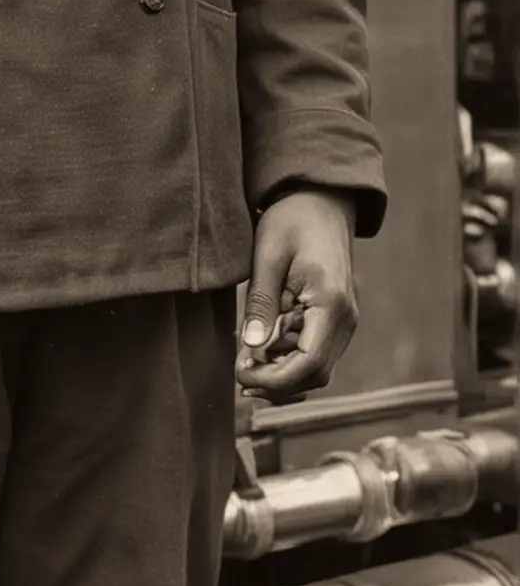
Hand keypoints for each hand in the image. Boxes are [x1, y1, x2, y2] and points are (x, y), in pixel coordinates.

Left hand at [235, 189, 357, 403]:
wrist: (320, 201)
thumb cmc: (292, 221)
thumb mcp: (267, 255)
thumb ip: (261, 303)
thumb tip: (251, 347)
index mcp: (331, 303)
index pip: (310, 363)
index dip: (275, 379)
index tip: (240, 373)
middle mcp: (345, 319)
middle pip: (315, 375)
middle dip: (276, 383)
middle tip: (239, 373)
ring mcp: (343, 321)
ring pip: (316, 370)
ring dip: (282, 375)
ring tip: (246, 363)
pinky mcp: (333, 320)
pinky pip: (314, 354)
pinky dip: (289, 361)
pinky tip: (262, 348)